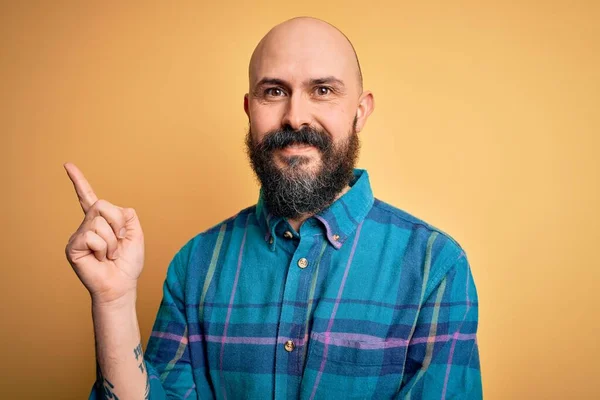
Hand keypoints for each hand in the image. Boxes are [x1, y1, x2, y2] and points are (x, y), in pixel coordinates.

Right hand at [64, 163, 144, 304]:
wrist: (121, 285)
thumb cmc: (128, 263)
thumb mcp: (136, 234)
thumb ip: (128, 215)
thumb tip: (111, 208)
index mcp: (101, 220)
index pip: (88, 196)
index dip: (78, 181)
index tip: (68, 165)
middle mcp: (87, 225)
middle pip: (103, 205)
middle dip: (118, 224)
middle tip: (118, 242)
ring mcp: (79, 235)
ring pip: (99, 222)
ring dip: (112, 241)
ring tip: (109, 254)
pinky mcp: (73, 247)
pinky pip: (92, 236)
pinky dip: (103, 248)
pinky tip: (100, 258)